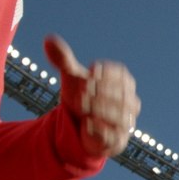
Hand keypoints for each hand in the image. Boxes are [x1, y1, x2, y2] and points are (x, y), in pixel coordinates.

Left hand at [44, 35, 139, 157]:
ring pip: (121, 115)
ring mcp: (125, 122)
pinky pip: (114, 135)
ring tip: (82, 104)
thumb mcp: (72, 77)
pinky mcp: (117, 140)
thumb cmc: (82, 95)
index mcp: (122, 84)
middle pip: (123, 95)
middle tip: (83, 88)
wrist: (80, 124)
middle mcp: (129, 102)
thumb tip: (49, 39)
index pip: (122, 76)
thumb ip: (63, 59)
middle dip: (102, 90)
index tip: (92, 70)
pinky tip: (87, 122)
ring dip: (101, 108)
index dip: (108, 73)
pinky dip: (100, 128)